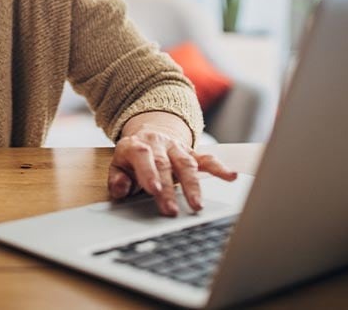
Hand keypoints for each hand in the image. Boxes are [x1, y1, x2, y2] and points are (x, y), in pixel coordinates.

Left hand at [108, 112, 237, 216]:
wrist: (148, 137)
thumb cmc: (133, 159)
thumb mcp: (118, 166)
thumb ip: (116, 179)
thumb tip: (120, 188)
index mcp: (135, 146)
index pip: (142, 156)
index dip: (148, 172)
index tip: (154, 190)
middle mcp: (158, 144)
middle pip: (165, 164)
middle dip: (169, 189)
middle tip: (171, 210)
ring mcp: (176, 148)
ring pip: (186, 163)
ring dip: (193, 185)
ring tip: (197, 205)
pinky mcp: (192, 153)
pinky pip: (207, 159)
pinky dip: (219, 168)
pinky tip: (231, 176)